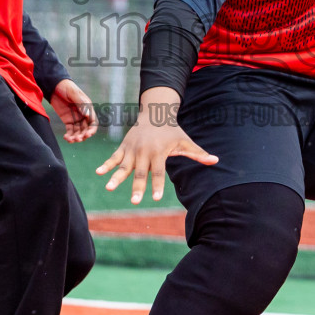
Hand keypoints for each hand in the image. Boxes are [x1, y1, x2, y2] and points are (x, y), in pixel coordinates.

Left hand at [50, 79, 96, 142]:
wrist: (55, 87)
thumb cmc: (67, 88)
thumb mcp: (74, 94)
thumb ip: (81, 105)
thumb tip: (88, 116)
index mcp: (88, 109)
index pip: (93, 122)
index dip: (91, 130)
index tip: (87, 135)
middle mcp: (83, 115)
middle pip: (86, 129)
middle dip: (82, 135)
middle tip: (77, 139)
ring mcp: (75, 118)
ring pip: (78, 131)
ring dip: (75, 137)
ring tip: (70, 140)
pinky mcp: (68, 121)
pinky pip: (70, 130)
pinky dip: (69, 135)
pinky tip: (66, 138)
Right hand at [96, 88, 216, 203]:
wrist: (155, 112)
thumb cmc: (172, 131)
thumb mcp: (185, 141)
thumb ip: (198, 153)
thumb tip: (216, 161)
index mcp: (159, 152)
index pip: (159, 172)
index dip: (158, 185)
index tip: (156, 198)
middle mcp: (144, 152)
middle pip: (141, 172)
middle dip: (138, 187)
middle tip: (135, 202)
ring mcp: (132, 149)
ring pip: (123, 166)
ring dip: (116, 177)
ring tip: (109, 188)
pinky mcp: (123, 147)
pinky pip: (113, 157)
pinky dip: (106, 165)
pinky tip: (98, 174)